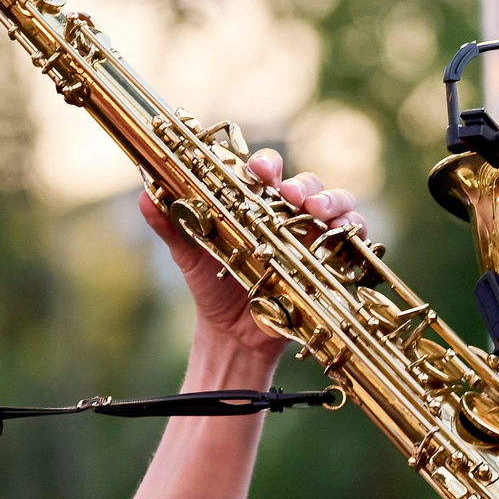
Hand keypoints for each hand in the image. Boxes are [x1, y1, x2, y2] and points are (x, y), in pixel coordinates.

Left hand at [137, 147, 359, 364]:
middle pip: (305, 183)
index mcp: (254, 202)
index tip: (258, 171)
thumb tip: (144, 195)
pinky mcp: (330, 260)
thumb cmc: (212, 286)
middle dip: (304, 183)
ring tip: (318, 210)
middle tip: (291, 194)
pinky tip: (345, 234)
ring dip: (333, 199)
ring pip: (336, 203)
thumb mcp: (188, 254)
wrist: (232, 334)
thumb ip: (170, 223)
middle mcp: (287, 214)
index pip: (265, 171)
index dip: (265, 164)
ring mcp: (312, 236)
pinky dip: (355, 230)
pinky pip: (353, 238)